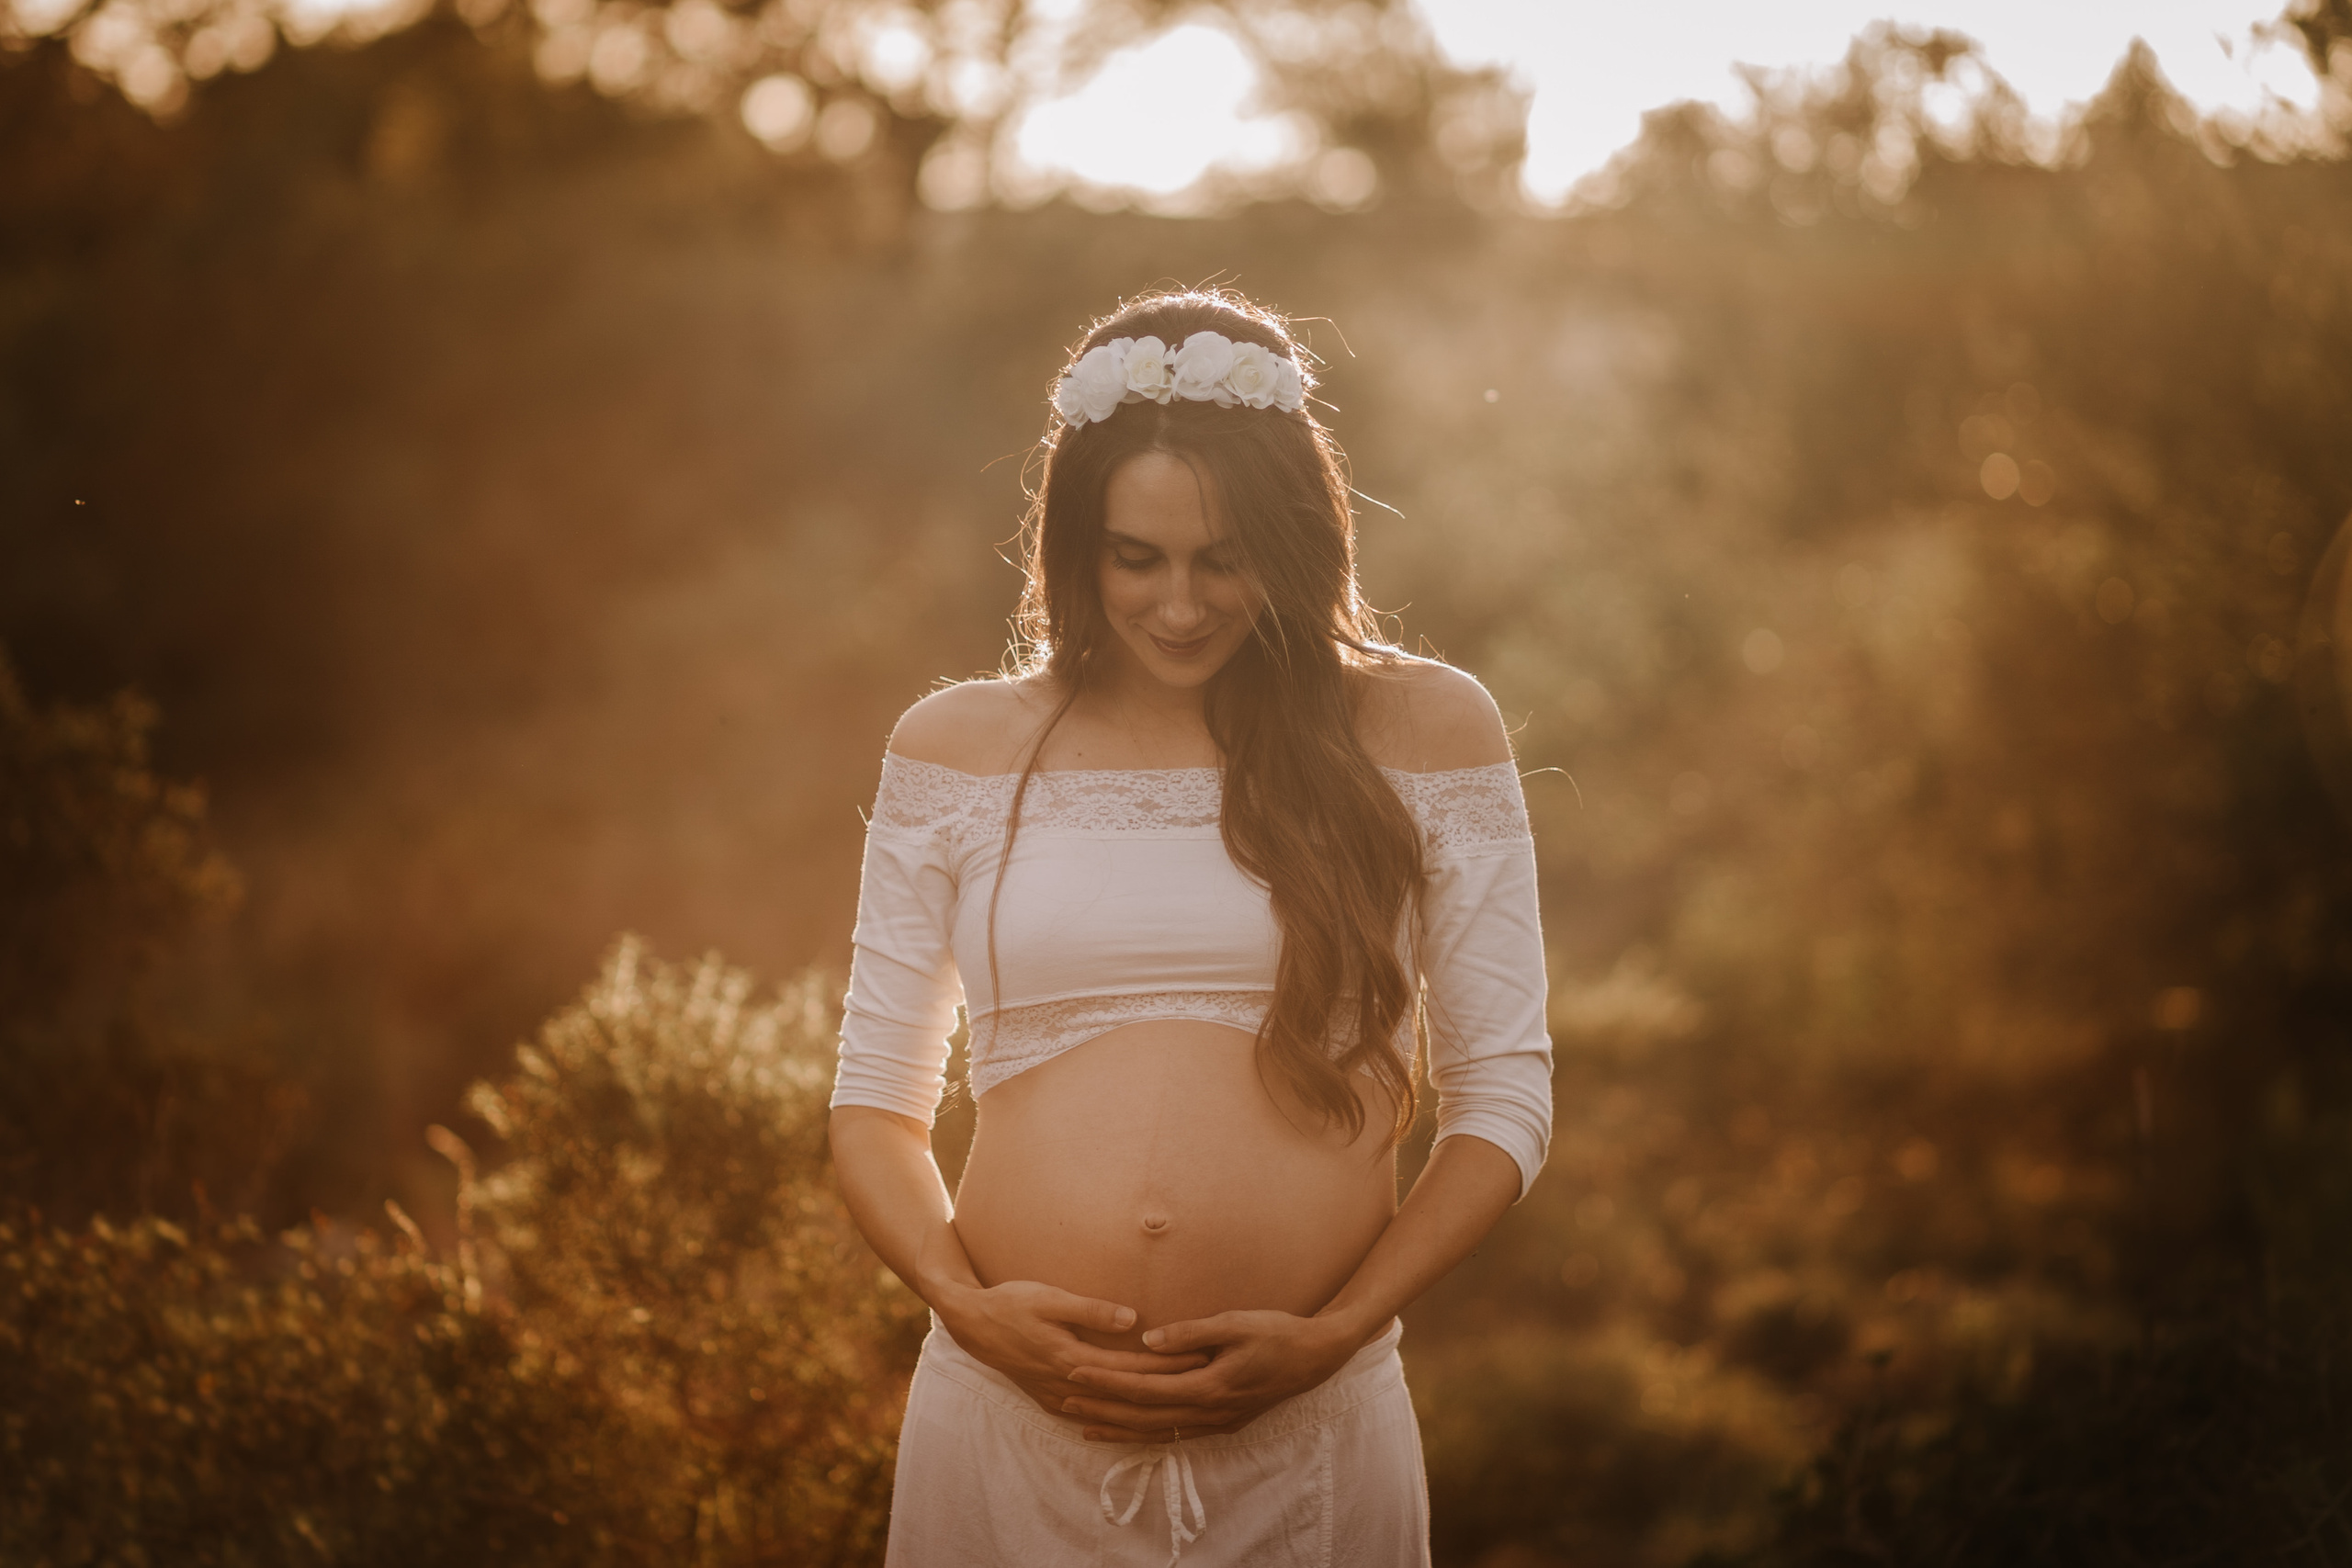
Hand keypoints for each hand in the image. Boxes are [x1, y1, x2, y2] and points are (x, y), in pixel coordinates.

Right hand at [938, 1280, 1211, 1416]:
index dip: (1169, 1365)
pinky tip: (1134, 1418)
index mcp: (1070, 1359)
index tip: (1201, 1358)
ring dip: (1145, 1406)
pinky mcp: (1047, 1398)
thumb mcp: (1050, 1298)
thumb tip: (1134, 1320)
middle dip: (1168, 1388)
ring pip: (1110, 1411)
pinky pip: (1090, 1414)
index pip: (1132, 1368)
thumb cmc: (1012, 1302)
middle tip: (1206, 1380)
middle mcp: (1066, 1385)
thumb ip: (1092, 1311)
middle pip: (1127, 1393)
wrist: (971, 1323)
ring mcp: (1056, 1397)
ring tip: (1181, 1400)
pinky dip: (1116, 1417)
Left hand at [1058, 1309, 1364, 1443]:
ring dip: (1119, 1428)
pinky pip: (1175, 1433)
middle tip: (1063, 1402)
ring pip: (1158, 1432)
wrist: (1317, 1356)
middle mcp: (1210, 1413)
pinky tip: (1127, 1430)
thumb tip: (1146, 1342)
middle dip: (1102, 1410)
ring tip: (1083, 1424)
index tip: (1074, 1373)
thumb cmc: (1277, 1332)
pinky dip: (1146, 1433)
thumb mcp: (1235, 1323)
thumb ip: (1190, 1333)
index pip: (1145, 1389)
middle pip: (1145, 1418)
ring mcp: (1218, 1422)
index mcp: (1210, 1387)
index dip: (1107, 1383)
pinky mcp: (1223, 1422)